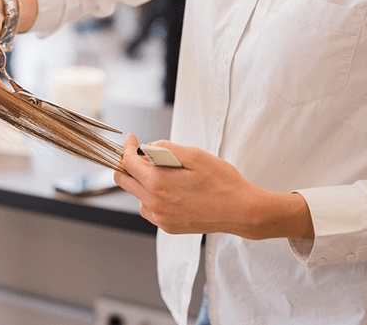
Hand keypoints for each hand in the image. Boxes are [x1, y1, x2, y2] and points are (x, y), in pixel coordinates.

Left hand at [114, 134, 313, 239]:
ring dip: (142, 182)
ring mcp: (160, 217)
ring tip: (164, 174)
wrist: (241, 211)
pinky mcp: (167, 226)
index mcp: (158, 183)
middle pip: (124, 181)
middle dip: (128, 164)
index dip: (127, 147)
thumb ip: (166, 148)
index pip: (127, 163)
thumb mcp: (195, 155)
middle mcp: (154, 203)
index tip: (132, 139)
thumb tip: (148, 147)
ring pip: (136, 196)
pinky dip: (151, 198)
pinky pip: (148, 209)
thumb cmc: (222, 182)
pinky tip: (170, 191)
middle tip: (141, 155)